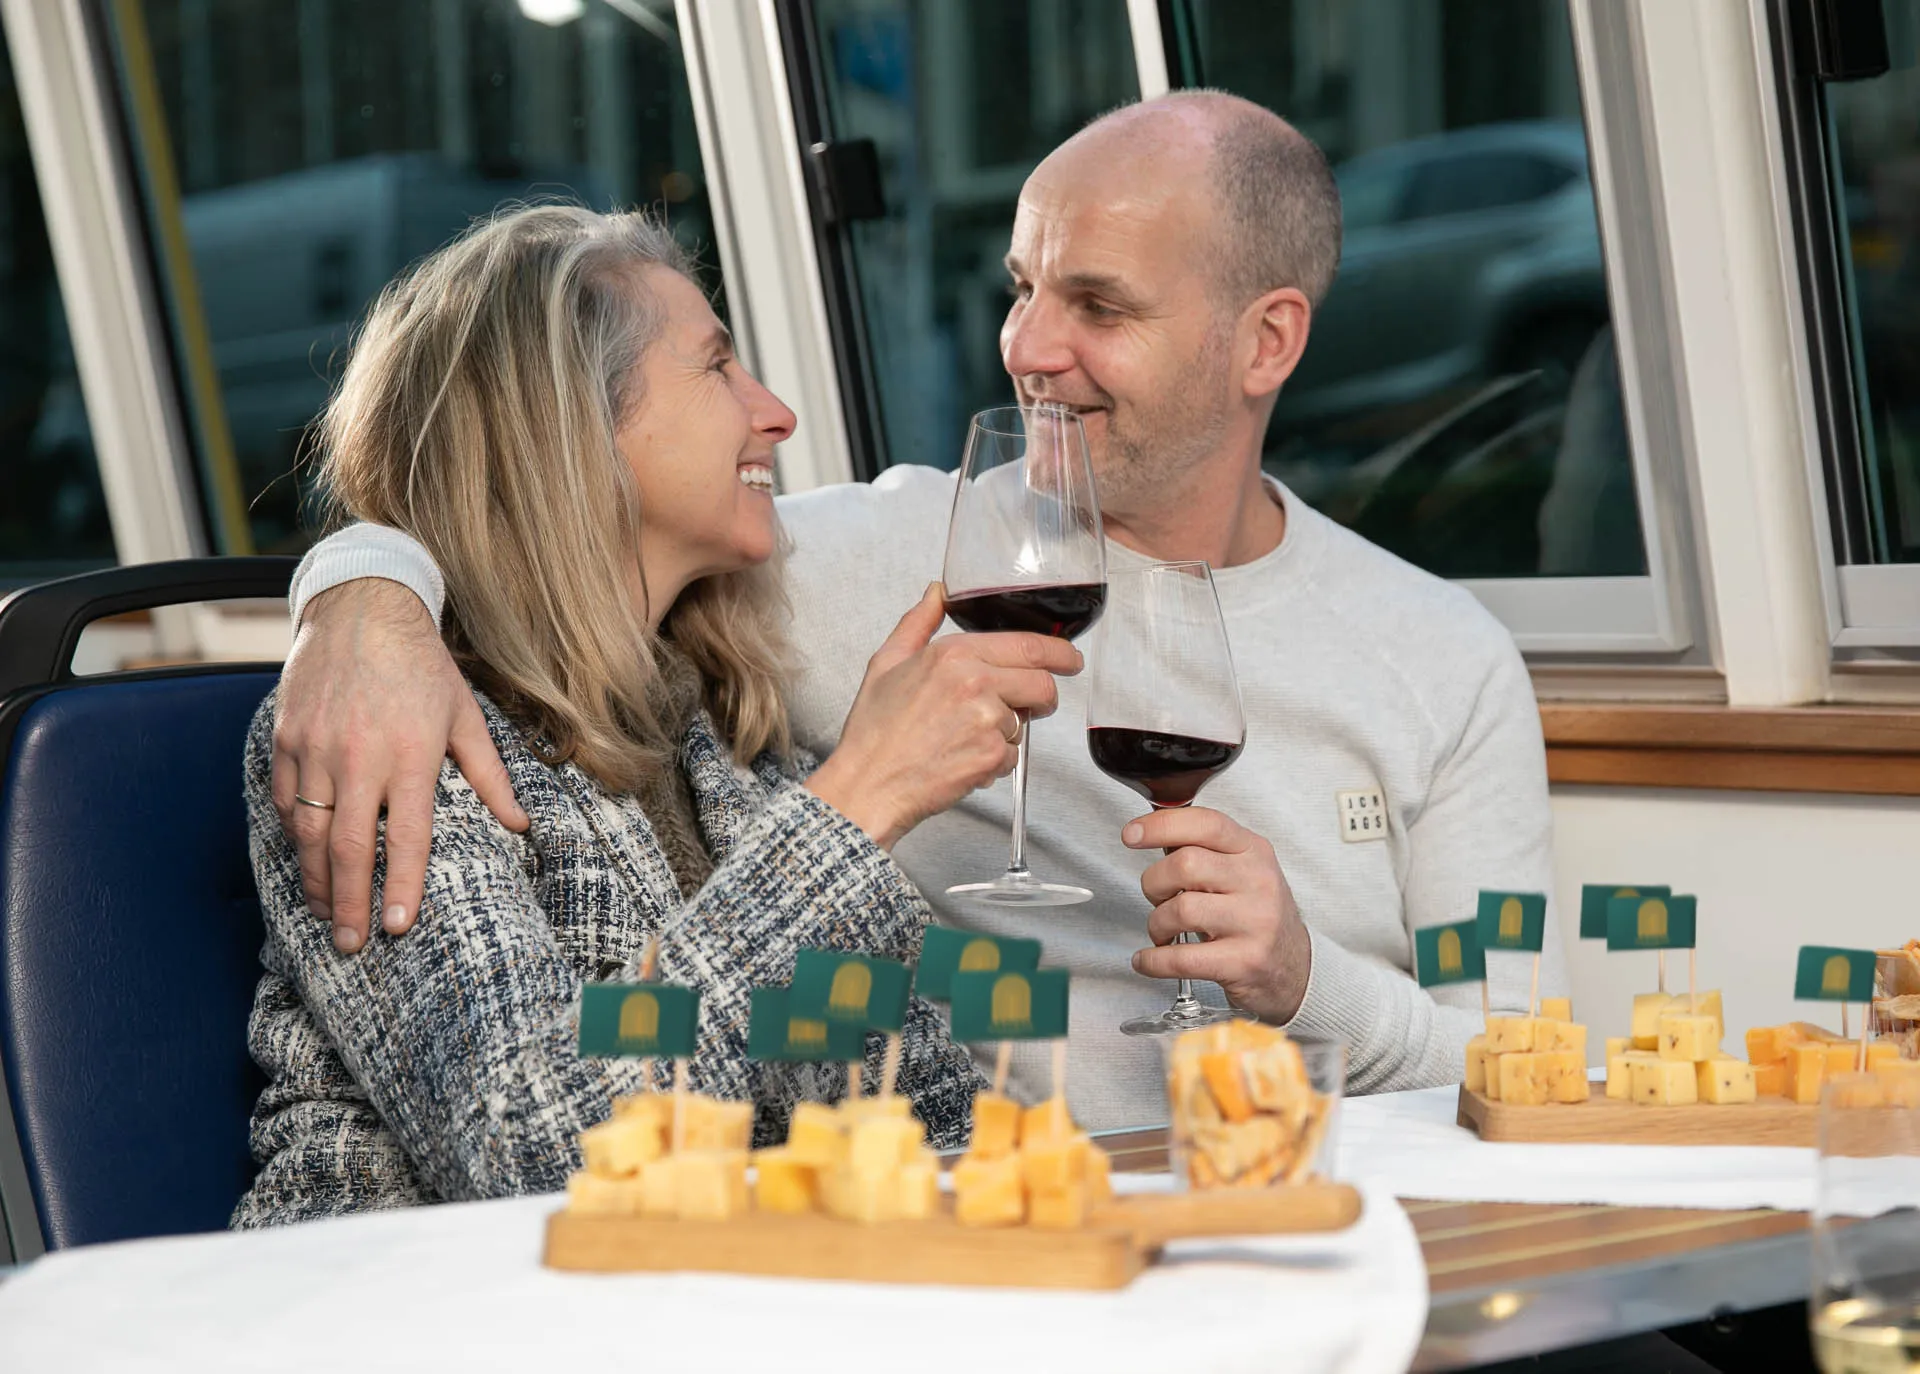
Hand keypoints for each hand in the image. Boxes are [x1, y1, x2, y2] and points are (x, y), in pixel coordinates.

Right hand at [270, 579, 527, 952]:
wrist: (363, 608)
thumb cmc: (422, 666)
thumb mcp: (465, 715)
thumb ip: (489, 775)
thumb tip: (520, 825)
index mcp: (412, 754)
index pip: (410, 837)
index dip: (404, 887)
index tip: (398, 927)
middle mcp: (361, 755)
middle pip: (351, 847)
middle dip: (350, 903)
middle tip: (351, 945)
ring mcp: (317, 747)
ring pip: (311, 831)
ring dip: (317, 879)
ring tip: (326, 914)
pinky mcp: (286, 737)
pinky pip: (288, 800)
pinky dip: (296, 836)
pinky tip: (308, 860)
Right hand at [806, 583, 1080, 848]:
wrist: (867, 785)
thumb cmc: (874, 733)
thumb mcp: (886, 663)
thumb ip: (918, 622)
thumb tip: (938, 592)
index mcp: (952, 655)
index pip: (1028, 645)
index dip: (1059, 653)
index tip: (1070, 659)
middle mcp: (974, 682)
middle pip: (1042, 684)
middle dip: (1041, 698)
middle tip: (1027, 708)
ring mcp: (986, 721)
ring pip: (1026, 723)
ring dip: (1006, 733)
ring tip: (964, 739)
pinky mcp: (991, 756)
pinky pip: (1013, 756)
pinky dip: (994, 763)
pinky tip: (962, 760)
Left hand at [1124, 806, 1311, 1023]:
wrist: (1294, 967)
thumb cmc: (1256, 915)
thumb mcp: (1242, 871)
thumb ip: (1205, 851)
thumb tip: (1152, 834)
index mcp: (1254, 851)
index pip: (1206, 824)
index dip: (1162, 826)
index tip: (1132, 833)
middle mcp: (1258, 882)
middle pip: (1185, 864)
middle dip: (1154, 882)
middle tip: (1157, 897)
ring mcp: (1255, 923)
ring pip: (1181, 909)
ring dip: (1156, 923)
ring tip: (1163, 931)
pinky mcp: (1244, 961)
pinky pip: (1182, 958)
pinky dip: (1154, 960)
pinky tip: (1150, 959)